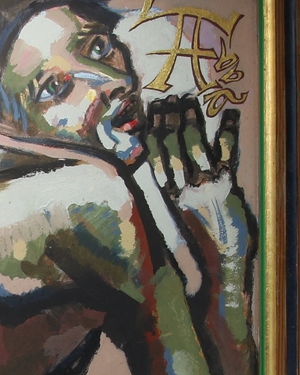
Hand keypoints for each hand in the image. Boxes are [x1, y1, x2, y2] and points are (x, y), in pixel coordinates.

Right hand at [145, 96, 255, 267]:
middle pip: (173, 150)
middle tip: (165, 101)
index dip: (151, 137)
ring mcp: (208, 187)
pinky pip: (227, 155)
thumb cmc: (192, 261)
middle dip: (168, 124)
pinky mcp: (229, 187)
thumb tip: (145, 183)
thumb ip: (158, 208)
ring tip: (187, 101)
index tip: (147, 117)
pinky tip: (229, 114)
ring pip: (196, 148)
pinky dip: (229, 134)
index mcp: (166, 202)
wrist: (220, 273)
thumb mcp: (169, 235)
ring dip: (191, 123)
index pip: (153, 162)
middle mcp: (184, 192)